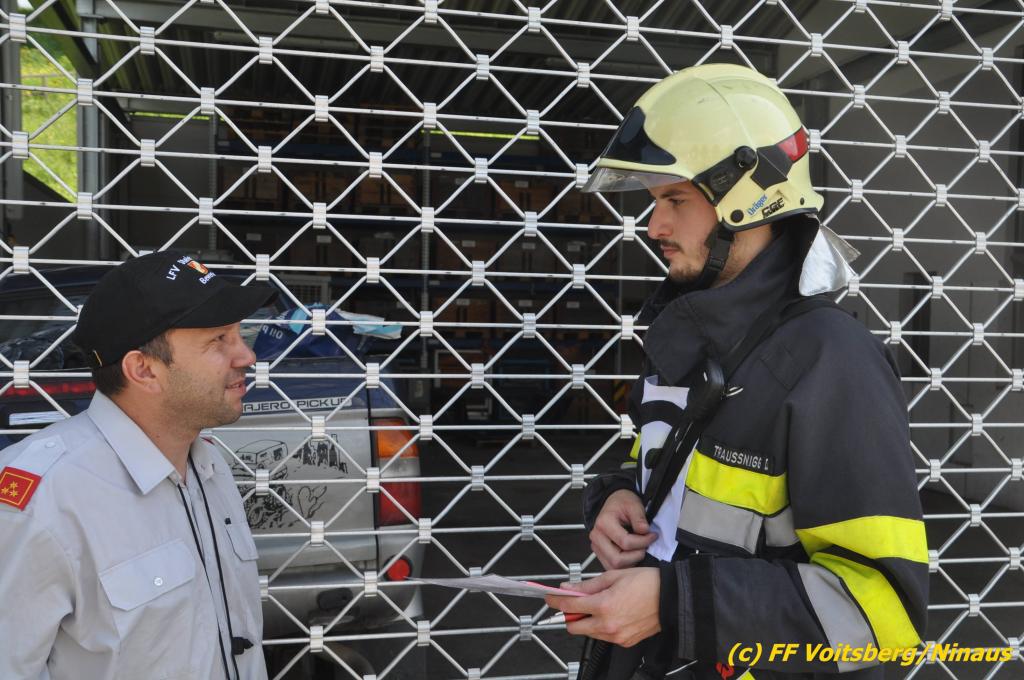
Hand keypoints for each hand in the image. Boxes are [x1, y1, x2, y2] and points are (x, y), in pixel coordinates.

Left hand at [544, 568, 660, 647]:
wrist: (671, 598)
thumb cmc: (646, 583)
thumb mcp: (613, 576)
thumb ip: (587, 585)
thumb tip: (568, 588)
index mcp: (604, 605)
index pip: (569, 606)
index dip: (556, 600)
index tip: (550, 597)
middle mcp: (608, 625)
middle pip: (573, 626)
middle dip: (570, 614)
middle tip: (575, 602)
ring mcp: (616, 636)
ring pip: (588, 633)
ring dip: (586, 621)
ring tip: (598, 605)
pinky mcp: (625, 642)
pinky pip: (603, 637)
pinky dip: (601, 626)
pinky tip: (611, 613)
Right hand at [590, 489, 656, 568]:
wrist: (614, 504)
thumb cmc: (622, 503)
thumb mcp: (633, 504)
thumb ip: (639, 518)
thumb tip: (644, 531)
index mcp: (603, 523)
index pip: (625, 542)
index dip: (642, 542)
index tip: (652, 536)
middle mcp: (597, 537)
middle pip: (617, 559)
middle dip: (636, 555)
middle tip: (646, 547)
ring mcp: (596, 547)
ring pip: (614, 567)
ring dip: (631, 562)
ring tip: (639, 550)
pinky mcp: (600, 554)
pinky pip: (612, 567)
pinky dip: (625, 565)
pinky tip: (633, 554)